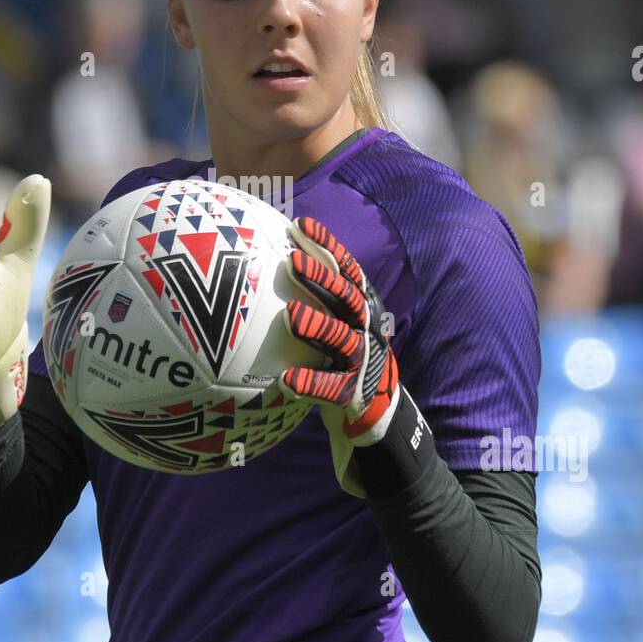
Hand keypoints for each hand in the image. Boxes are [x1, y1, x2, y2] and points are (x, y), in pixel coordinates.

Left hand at [277, 217, 401, 496]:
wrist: (378, 416)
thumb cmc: (343, 362)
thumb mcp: (336, 328)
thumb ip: (315, 303)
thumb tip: (264, 269)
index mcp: (362, 311)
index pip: (347, 270)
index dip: (328, 246)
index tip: (301, 225)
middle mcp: (366, 330)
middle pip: (347, 297)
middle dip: (322, 277)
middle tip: (292, 260)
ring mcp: (363, 362)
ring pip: (342, 339)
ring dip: (318, 326)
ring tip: (291, 316)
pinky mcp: (354, 394)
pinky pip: (330, 388)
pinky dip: (310, 383)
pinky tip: (285, 381)